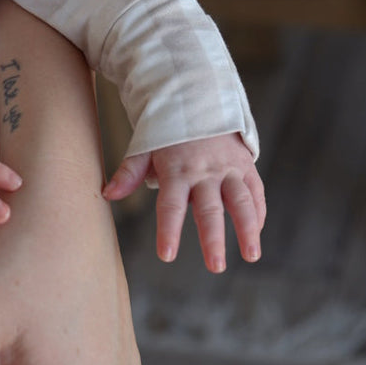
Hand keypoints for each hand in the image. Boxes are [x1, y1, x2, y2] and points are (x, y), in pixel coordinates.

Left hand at [103, 133, 264, 272]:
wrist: (198, 97)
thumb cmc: (167, 130)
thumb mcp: (144, 147)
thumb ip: (129, 173)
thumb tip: (107, 194)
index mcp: (177, 170)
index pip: (171, 206)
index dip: (169, 231)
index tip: (167, 255)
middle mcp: (204, 171)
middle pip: (210, 209)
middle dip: (213, 240)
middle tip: (215, 267)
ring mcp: (228, 168)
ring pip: (242, 201)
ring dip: (248, 229)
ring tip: (251, 256)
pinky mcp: (245, 164)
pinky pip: (256, 191)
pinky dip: (258, 212)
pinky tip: (256, 233)